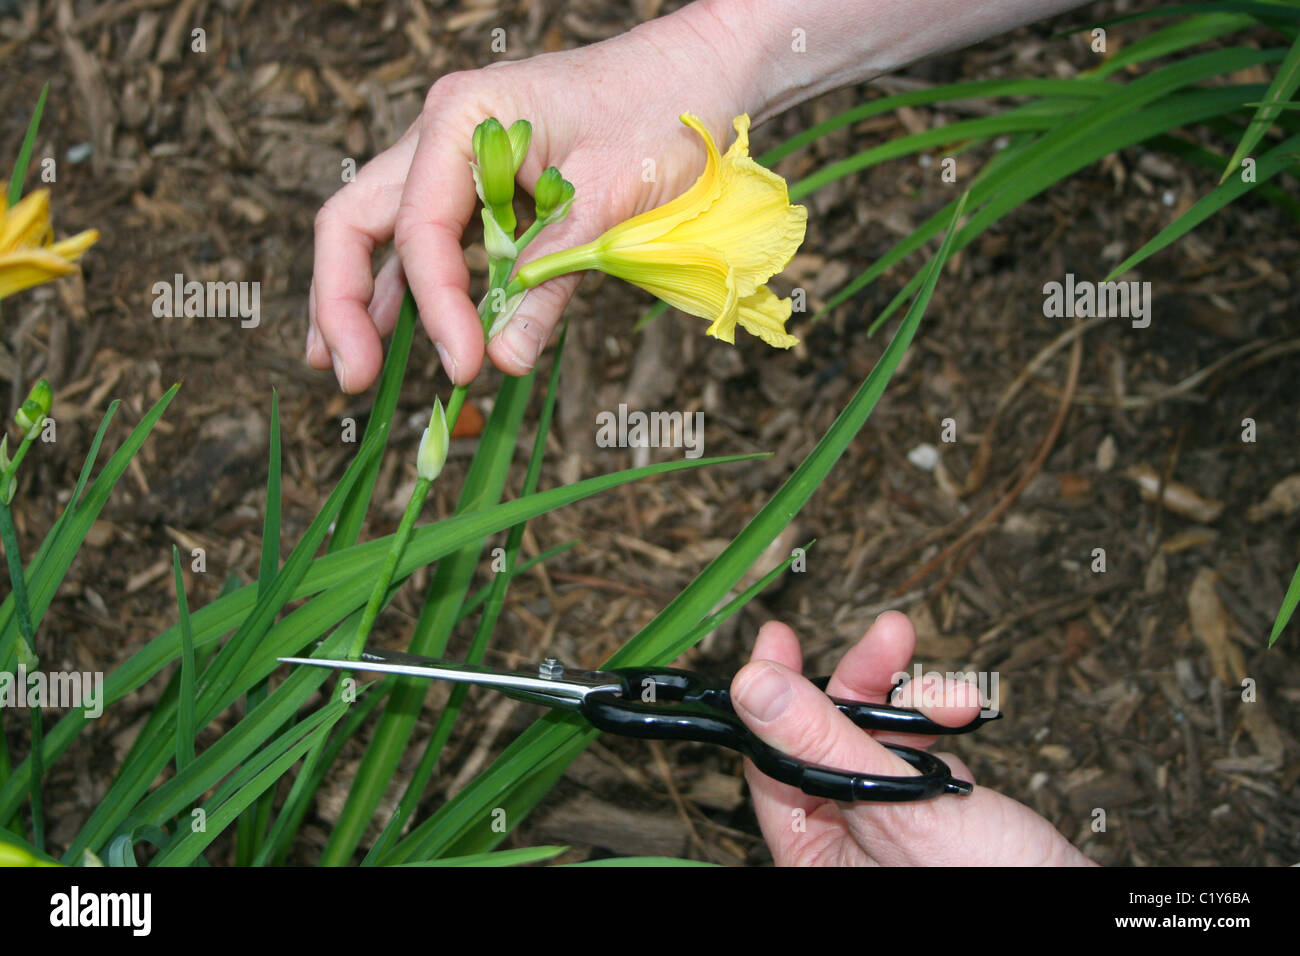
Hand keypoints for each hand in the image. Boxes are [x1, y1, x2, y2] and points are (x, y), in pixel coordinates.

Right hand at [305, 3, 760, 391]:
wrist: (700, 72)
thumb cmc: (661, 113)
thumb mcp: (607, 203)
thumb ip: (550, 280)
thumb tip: (504, 360)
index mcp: (462, 116)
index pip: (419, 227)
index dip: (436, 306)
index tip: (465, 366)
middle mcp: (443, 131)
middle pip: (358, 219)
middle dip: (343, 302)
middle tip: (352, 377)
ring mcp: (456, 156)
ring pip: (380, 229)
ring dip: (361, 297)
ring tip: (351, 367)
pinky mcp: (481, 184)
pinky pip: (428, 237)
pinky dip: (412, 285)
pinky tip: (397, 329)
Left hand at [730, 613, 1095, 865]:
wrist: (1075, 905)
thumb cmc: (985, 883)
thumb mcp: (889, 804)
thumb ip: (821, 741)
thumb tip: (750, 684)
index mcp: (810, 849)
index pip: (770, 756)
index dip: (773, 693)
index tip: (779, 635)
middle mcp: (841, 833)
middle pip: (826, 733)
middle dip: (865, 681)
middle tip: (891, 633)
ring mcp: (886, 817)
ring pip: (875, 732)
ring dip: (915, 699)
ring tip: (957, 695)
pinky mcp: (929, 803)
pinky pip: (918, 744)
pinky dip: (942, 719)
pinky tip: (967, 710)